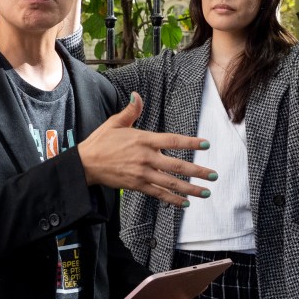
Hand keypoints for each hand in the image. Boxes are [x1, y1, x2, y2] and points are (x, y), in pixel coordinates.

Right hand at [77, 93, 215, 206]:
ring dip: (190, 188)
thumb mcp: (114, 123)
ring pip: (170, 183)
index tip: (206, 145)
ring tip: (206, 192)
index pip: (172, 141)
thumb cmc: (100, 141)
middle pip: (176, 166)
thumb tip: (137, 95)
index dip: (190, 143)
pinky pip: (158, 194)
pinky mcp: (136, 185)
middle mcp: (145, 157)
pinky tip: (185, 203)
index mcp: (142, 139)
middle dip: (197, 171)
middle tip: (213, 175)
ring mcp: (141, 173)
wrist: (85, 163)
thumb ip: (131, 111)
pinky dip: (172, 199)